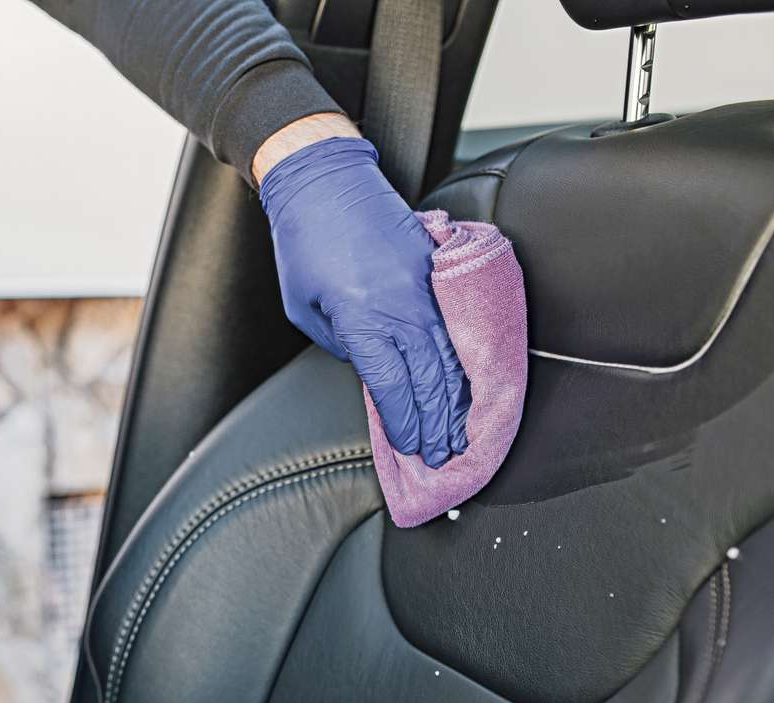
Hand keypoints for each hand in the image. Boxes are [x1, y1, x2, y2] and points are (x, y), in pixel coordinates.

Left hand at [259, 133, 468, 466]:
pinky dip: (464, 357)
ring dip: (457, 397)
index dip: (406, 423)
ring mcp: (425, 284)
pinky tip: (470, 380)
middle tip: (444, 452)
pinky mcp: (436, 267)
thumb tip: (371, 368)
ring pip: (451, 354)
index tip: (412, 446)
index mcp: (363, 319)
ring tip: (462, 428)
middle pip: (430, 379)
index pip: (393, 387)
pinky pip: (456, 323)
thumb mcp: (305, 307)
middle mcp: (401, 304)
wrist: (323, 179)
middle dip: (437, 422)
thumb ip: (342, 344)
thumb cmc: (303, 241)